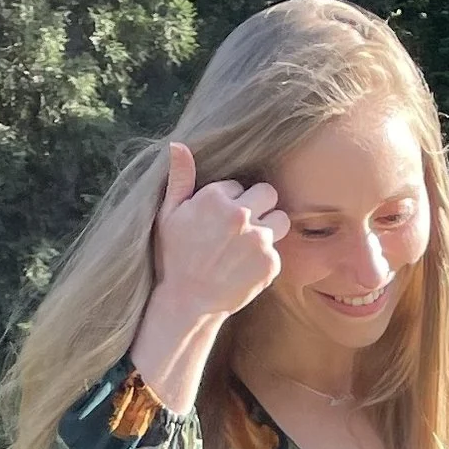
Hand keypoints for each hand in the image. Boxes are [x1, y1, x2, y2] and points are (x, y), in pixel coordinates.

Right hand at [132, 144, 285, 410]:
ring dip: (268, 228)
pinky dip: (264, 259)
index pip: (239, 185)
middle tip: (239, 228)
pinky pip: (277, 250)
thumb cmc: (173, 258)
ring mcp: (259, 240)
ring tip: (246, 246)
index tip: (216, 221)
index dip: (229, 201)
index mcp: (216, 198)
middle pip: (269, 193)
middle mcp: (241, 215)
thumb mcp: (168, 215)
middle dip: (258, 206)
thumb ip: (179, 179)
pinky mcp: (271, 263)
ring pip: (281, 219)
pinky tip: (244, 268)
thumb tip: (178, 145)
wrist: (186, 303)